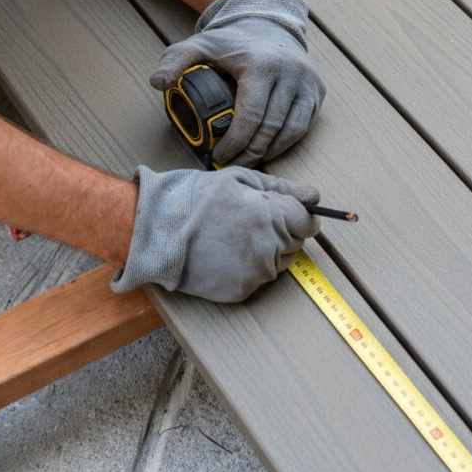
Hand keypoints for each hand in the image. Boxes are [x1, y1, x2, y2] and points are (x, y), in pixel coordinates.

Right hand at [111, 166, 320, 302]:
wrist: (158, 231)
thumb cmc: (196, 199)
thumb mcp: (238, 179)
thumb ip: (282, 188)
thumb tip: (313, 196)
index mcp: (271, 217)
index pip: (309, 222)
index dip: (299, 215)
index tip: (285, 211)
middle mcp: (268, 248)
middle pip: (295, 243)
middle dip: (280, 231)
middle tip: (249, 221)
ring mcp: (255, 273)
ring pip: (278, 263)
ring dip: (267, 250)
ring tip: (234, 236)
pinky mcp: (241, 291)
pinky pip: (259, 279)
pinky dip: (249, 268)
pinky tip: (225, 253)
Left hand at [150, 0, 326, 167]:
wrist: (267, 24)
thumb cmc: (231, 41)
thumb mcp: (198, 45)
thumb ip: (175, 61)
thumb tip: (159, 83)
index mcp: (260, 65)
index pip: (251, 116)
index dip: (236, 143)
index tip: (220, 156)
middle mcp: (289, 72)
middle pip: (271, 128)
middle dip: (251, 153)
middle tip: (233, 164)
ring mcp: (307, 82)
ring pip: (292, 131)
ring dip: (270, 152)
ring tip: (250, 161)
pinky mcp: (317, 90)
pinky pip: (304, 125)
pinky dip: (287, 143)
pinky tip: (269, 150)